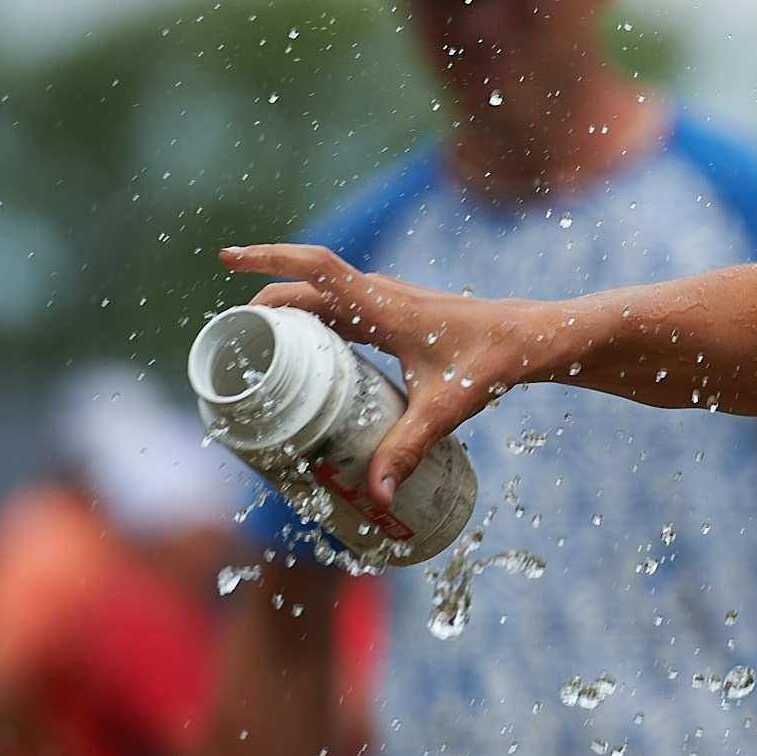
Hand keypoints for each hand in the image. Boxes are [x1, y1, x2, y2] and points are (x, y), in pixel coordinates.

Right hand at [222, 243, 553, 502]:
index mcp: (383, 304)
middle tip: (230, 340)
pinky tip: (305, 353)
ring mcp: (386, 301)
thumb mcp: (445, 407)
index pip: (315, 268)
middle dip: (264, 305)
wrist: (529, 339)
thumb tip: (378, 496)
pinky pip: (341, 310)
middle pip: (306, 288)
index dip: (268, 259)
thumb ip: (408, 448)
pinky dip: (315, 323)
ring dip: (287, 312)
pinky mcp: (394, 314)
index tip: (227, 258)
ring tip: (255, 347)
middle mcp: (379, 295)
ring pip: (323, 298)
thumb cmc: (491, 362)